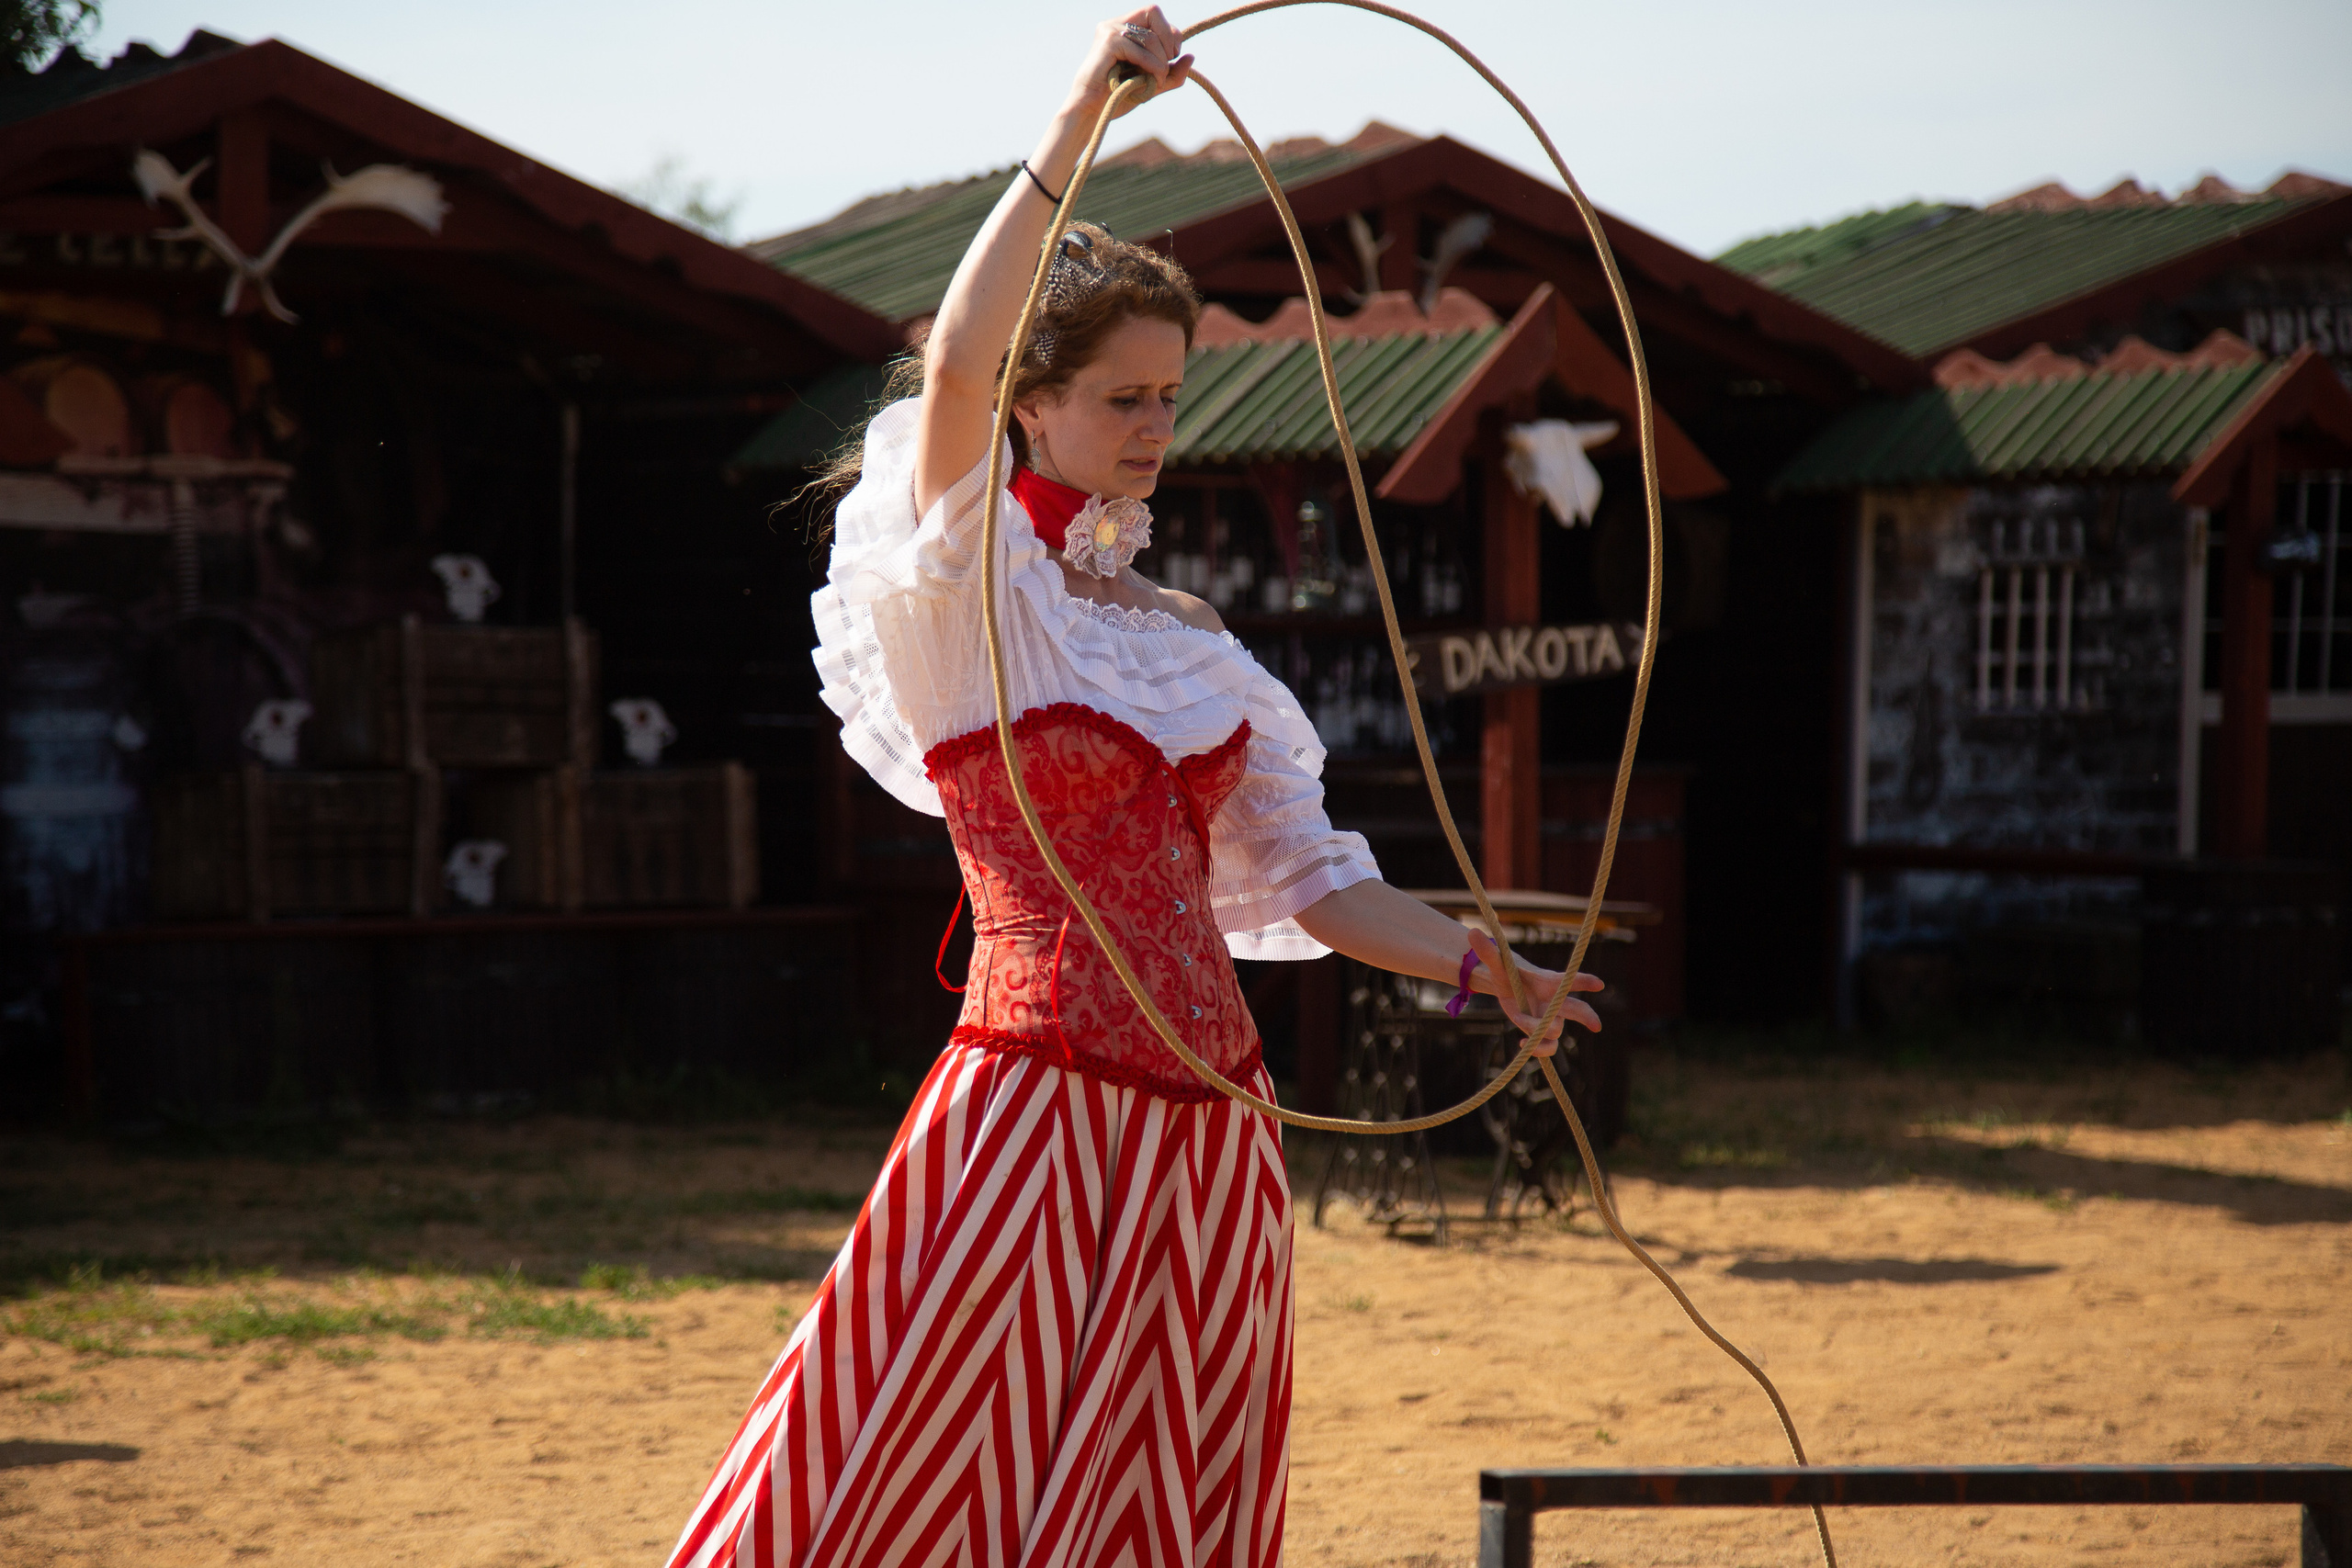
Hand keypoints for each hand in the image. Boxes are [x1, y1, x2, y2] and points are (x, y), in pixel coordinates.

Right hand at [1069, 8, 1192, 118]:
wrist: (1093, 112)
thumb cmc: (1118, 97)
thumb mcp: (1152, 83)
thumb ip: (1172, 73)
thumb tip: (1191, 57)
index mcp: (1124, 27)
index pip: (1156, 14)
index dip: (1170, 33)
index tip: (1171, 57)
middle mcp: (1116, 23)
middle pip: (1154, 11)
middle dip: (1168, 39)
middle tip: (1166, 65)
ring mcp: (1109, 30)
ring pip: (1151, 37)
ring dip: (1161, 62)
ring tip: (1156, 82)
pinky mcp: (1107, 42)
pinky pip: (1141, 50)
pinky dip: (1152, 67)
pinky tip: (1149, 81)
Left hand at [1465, 927, 1604, 1057]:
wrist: (1509, 986)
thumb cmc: (1508, 972)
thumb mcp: (1498, 963)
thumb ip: (1488, 951)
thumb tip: (1472, 932)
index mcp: (1548, 982)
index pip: (1568, 980)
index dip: (1583, 981)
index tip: (1599, 984)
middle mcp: (1555, 1001)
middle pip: (1576, 1009)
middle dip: (1586, 1016)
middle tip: (1596, 1025)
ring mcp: (1551, 1018)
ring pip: (1556, 1033)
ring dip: (1538, 1033)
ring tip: (1522, 1032)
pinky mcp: (1543, 1032)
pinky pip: (1548, 1047)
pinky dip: (1536, 1049)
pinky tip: (1521, 1044)